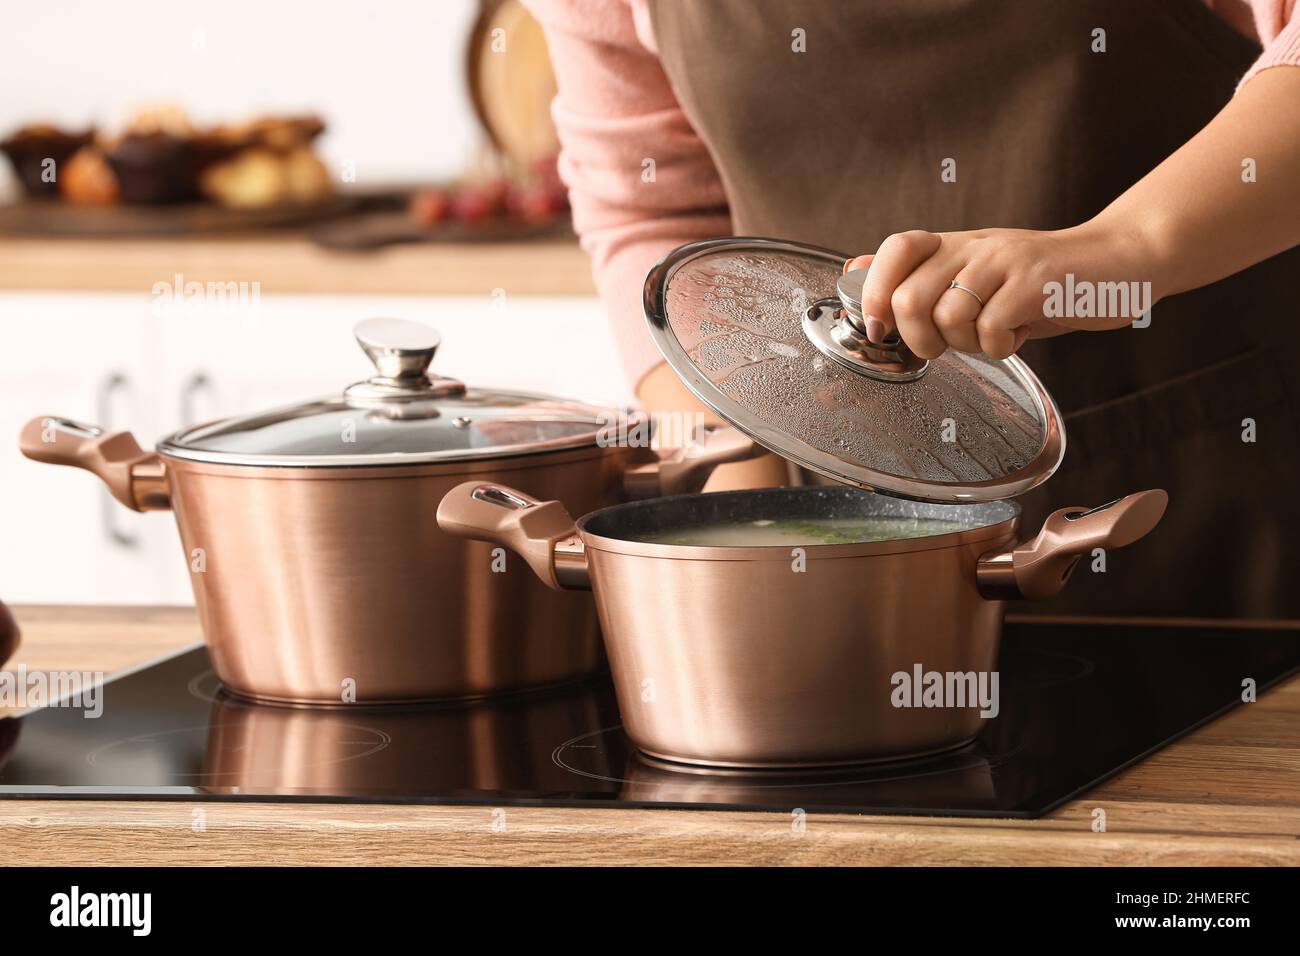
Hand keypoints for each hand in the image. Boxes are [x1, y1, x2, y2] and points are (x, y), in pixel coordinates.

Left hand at [843, 223, 1158, 359]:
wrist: (1120, 261)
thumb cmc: (1043, 281)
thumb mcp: (975, 274)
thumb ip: (920, 277)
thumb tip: (852, 271)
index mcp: (955, 245)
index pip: (895, 249)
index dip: (874, 291)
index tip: (880, 328)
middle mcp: (975, 247)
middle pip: (909, 296)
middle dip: (919, 337)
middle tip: (946, 345)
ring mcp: (1004, 262)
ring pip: (949, 315)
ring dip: (966, 343)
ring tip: (993, 334)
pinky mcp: (1035, 284)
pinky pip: (992, 328)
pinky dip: (1001, 347)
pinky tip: (1018, 334)